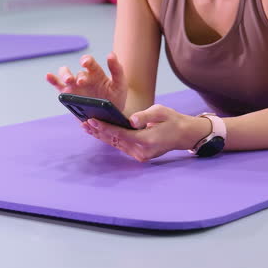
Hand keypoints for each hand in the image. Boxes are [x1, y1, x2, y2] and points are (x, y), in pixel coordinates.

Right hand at [45, 52, 127, 112]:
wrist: (111, 115)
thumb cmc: (116, 97)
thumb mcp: (120, 84)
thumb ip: (117, 69)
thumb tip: (110, 54)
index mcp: (96, 73)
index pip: (89, 63)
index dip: (86, 61)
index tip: (85, 63)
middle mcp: (84, 78)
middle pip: (74, 70)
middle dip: (74, 73)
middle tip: (78, 82)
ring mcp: (75, 86)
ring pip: (65, 76)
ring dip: (64, 76)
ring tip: (69, 81)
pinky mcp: (70, 96)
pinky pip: (59, 86)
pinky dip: (52, 80)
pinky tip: (48, 76)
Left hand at [80, 104, 207, 162]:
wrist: (183, 134)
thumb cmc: (172, 120)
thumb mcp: (161, 112)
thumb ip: (145, 116)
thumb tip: (132, 120)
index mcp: (146, 140)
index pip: (120, 133)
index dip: (105, 127)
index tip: (92, 121)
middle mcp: (141, 151)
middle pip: (115, 141)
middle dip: (99, 132)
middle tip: (84, 123)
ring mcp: (140, 155)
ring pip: (116, 145)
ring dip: (102, 136)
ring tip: (87, 127)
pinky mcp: (139, 155)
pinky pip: (121, 146)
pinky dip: (110, 139)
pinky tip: (100, 133)